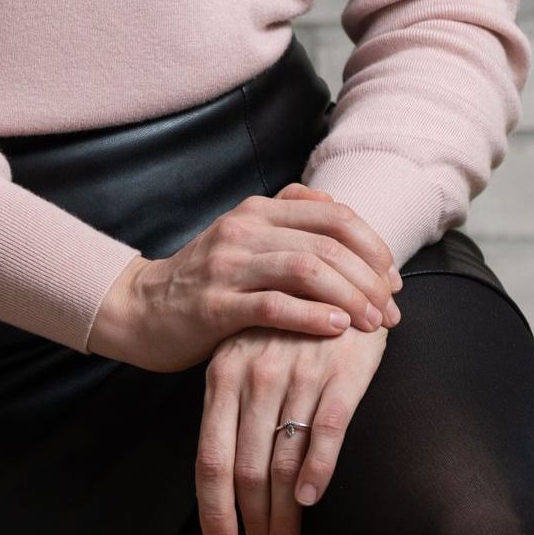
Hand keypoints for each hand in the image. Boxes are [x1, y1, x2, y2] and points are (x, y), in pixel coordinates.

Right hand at [87, 182, 401, 373]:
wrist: (140, 309)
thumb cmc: (204, 279)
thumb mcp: (244, 237)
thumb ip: (287, 218)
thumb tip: (338, 206)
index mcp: (257, 210)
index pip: (333, 214)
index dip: (372, 244)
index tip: (392, 277)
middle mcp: (244, 230)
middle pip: (327, 243)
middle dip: (369, 278)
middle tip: (391, 309)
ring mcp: (227, 266)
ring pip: (306, 270)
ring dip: (350, 297)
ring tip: (374, 323)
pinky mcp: (215, 305)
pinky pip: (273, 305)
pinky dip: (312, 315)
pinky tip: (337, 328)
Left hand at [195, 316, 390, 534]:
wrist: (337, 275)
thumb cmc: (284, 328)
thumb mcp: (243, 357)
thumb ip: (230, 408)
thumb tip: (223, 480)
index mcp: (223, 373)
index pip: (211, 457)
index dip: (215, 508)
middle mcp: (256, 375)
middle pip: (246, 467)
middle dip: (253, 516)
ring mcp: (298, 373)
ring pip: (284, 461)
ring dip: (284, 511)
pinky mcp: (341, 372)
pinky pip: (326, 434)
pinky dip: (318, 473)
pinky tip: (312, 499)